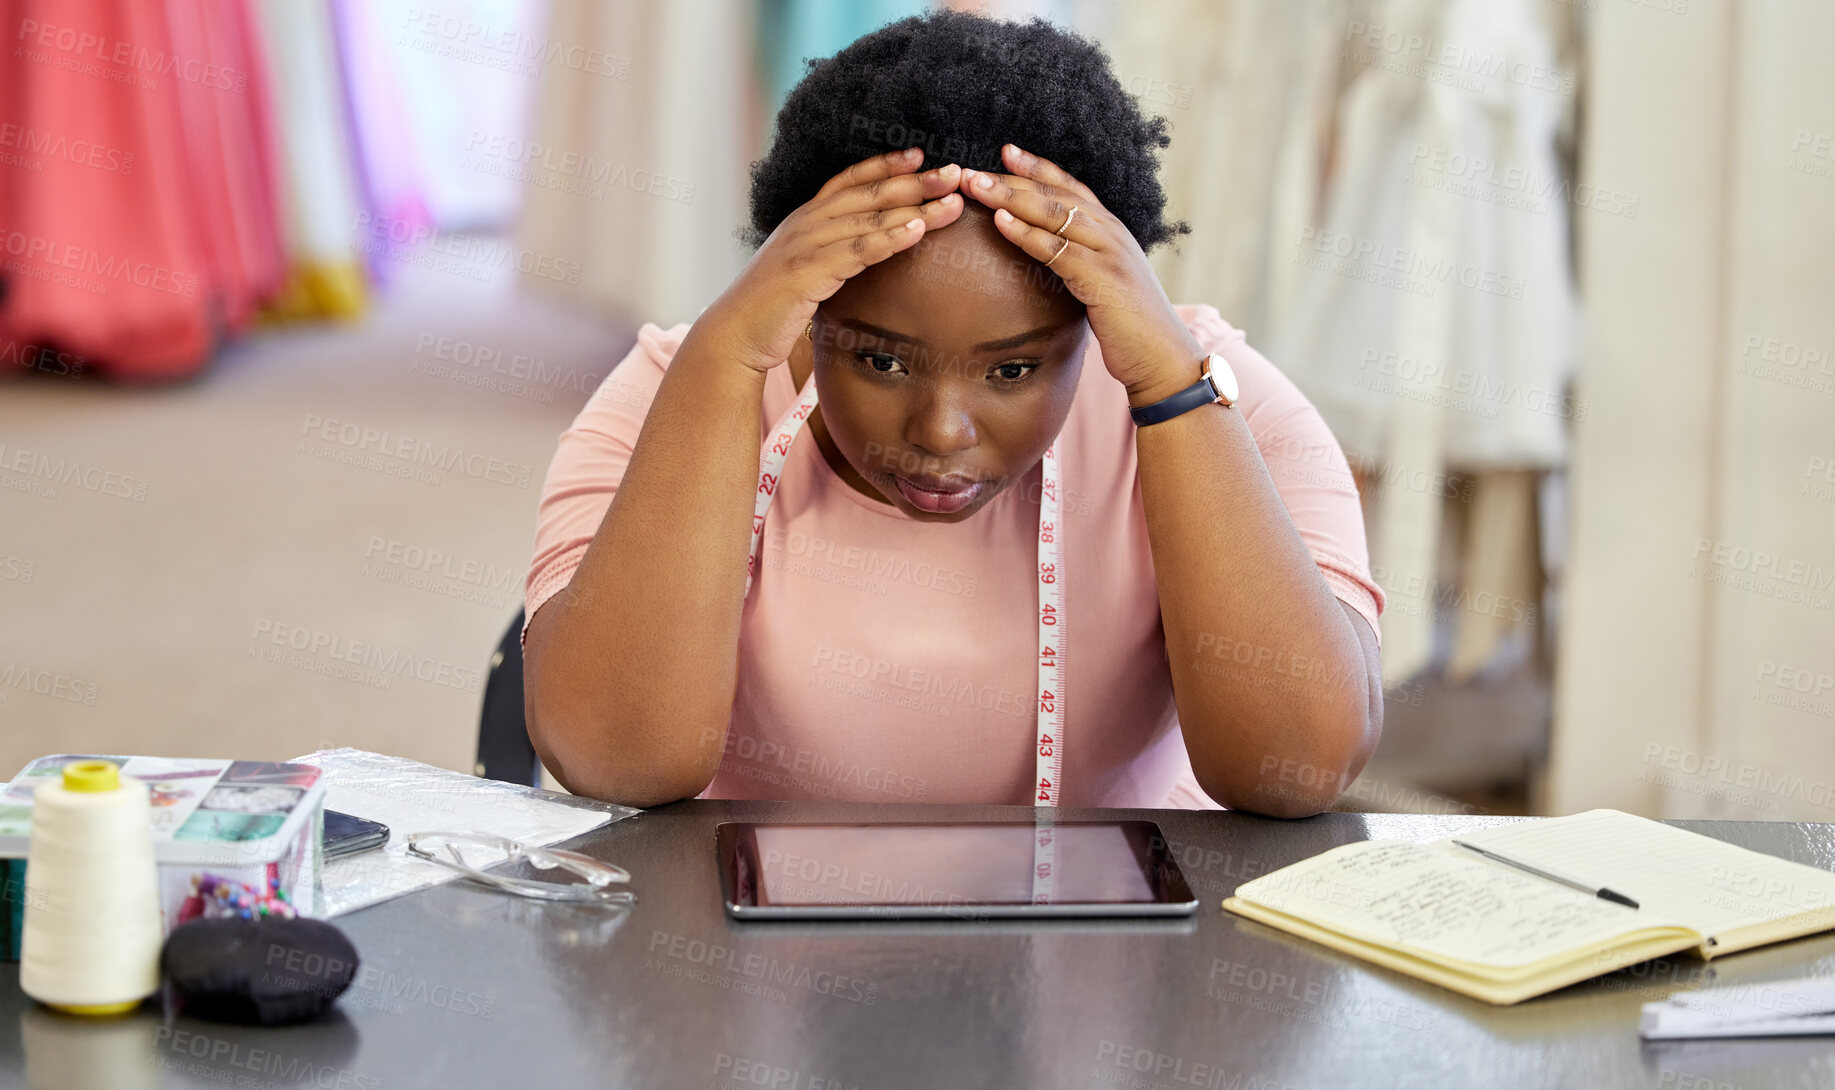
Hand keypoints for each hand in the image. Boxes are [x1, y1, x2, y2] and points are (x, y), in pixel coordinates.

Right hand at [699, 148, 964, 373]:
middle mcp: (806, 223)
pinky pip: (856, 251)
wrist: (734, 335)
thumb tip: (859, 255)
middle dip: (916, 182)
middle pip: (870, 193)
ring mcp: (806, 245)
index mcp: (805, 218)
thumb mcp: (803, 270)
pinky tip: (917, 232)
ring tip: (952, 202)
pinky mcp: (808, 272)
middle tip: (956, 173)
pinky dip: (889, 238)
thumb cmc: (772, 309)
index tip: (920, 155)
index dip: (885, 165)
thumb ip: (829, 255)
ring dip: (915, 208)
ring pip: (870, 219)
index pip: (850, 181)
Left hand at [959, 144, 1204, 405]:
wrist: (1163, 357)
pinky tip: (1000, 221)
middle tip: (972, 170)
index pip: (1071, 187)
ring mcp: (1109, 252)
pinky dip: (1026, 233)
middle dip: (1012, 178)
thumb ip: (1083, 265)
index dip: (1038, 168)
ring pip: (1053, 213)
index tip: (1006, 152)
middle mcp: (1112, 232)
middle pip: (1056, 194)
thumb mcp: (1105, 286)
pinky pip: (1056, 249)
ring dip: (1010, 197)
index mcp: (1112, 231)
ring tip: (976, 187)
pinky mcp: (1102, 277)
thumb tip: (1054, 262)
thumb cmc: (1131, 328)